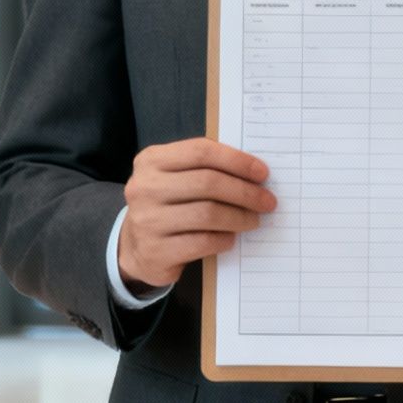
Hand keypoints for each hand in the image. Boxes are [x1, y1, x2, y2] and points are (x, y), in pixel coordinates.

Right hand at [118, 138, 275, 291]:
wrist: (136, 246)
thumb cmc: (167, 205)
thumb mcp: (174, 177)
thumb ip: (204, 168)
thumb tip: (253, 171)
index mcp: (151, 160)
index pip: (201, 152)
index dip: (236, 160)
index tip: (262, 172)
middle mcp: (145, 187)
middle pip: (208, 183)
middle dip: (245, 191)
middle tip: (267, 201)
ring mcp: (147, 220)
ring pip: (208, 214)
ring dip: (239, 217)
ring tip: (254, 220)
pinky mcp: (155, 250)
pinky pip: (202, 242)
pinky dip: (224, 239)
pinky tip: (231, 237)